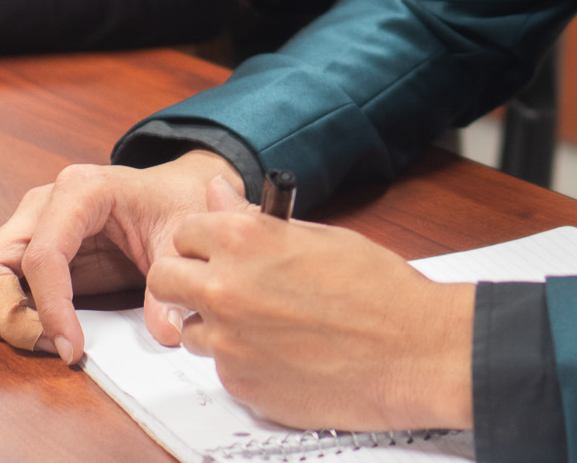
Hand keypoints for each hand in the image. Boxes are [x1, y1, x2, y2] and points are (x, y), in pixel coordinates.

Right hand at [0, 149, 240, 362]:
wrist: (171, 191)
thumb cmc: (173, 204)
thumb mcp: (182, 238)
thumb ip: (171, 286)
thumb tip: (165, 332)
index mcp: (80, 190)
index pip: (42, 256)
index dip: (50, 310)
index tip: (72, 348)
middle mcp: (41, 203)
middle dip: (12, 318)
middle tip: (55, 347)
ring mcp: (26, 224)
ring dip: (2, 318)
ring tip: (52, 340)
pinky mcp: (24, 247)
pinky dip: (5, 313)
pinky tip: (46, 330)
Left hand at [147, 180, 474, 432]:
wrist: (411, 351)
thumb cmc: (378, 290)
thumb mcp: (319, 235)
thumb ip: (256, 218)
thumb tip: (216, 193)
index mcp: (245, 240)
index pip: (184, 232)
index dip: (204, 240)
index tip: (219, 248)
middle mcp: (224, 288)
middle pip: (164, 279)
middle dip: (186, 280)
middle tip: (221, 285)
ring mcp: (228, 342)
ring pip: (191, 329)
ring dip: (216, 324)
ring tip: (269, 323)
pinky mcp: (239, 384)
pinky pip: (222, 367)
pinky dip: (244, 360)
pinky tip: (284, 352)